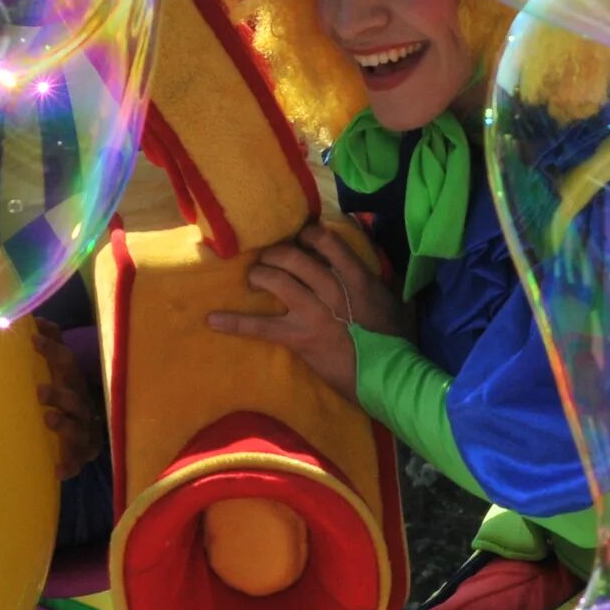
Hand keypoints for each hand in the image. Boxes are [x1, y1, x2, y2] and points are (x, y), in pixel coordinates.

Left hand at [30, 320, 104, 480]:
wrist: (87, 436)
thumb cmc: (67, 398)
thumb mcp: (60, 372)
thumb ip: (52, 344)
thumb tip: (37, 320)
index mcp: (74, 383)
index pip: (67, 364)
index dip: (53, 351)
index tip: (32, 341)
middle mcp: (82, 407)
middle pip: (76, 399)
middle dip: (61, 394)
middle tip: (40, 391)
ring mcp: (83, 433)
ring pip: (79, 429)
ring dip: (65, 425)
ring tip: (49, 420)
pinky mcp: (79, 457)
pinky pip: (76, 463)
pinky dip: (69, 465)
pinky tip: (57, 469)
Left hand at [206, 221, 403, 401]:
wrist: (389, 374)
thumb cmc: (396, 338)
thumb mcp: (392, 298)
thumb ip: (375, 277)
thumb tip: (365, 262)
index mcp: (356, 276)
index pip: (325, 240)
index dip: (307, 234)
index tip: (300, 237)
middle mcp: (332, 288)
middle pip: (294, 257)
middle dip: (276, 253)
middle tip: (271, 258)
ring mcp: (313, 312)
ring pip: (276, 279)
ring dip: (260, 274)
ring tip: (254, 278)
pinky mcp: (299, 336)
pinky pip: (261, 327)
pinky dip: (234, 322)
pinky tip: (212, 319)